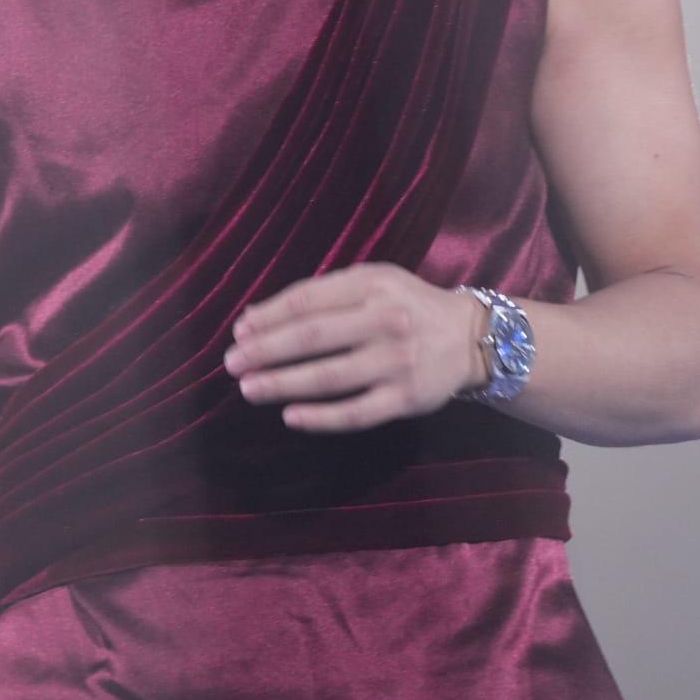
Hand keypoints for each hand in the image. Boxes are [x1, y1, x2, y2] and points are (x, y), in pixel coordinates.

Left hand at [223, 265, 489, 430]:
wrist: (469, 337)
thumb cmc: (406, 304)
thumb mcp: (372, 281)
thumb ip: (321, 294)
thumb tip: (255, 317)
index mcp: (372, 285)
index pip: (308, 300)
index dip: (269, 316)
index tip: (239, 331)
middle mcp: (385, 320)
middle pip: (313, 337)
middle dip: (266, 350)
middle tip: (231, 362)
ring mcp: (397, 362)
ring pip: (330, 377)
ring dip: (283, 383)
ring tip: (249, 388)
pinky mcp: (406, 399)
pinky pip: (357, 412)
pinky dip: (321, 417)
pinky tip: (290, 416)